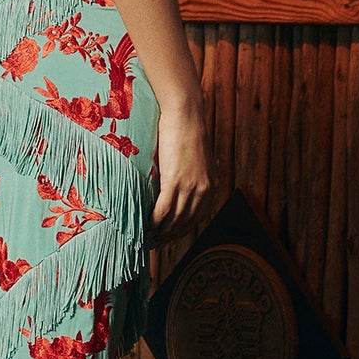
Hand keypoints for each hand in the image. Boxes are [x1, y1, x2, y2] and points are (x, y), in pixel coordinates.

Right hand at [150, 99, 212, 243]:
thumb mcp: (195, 158)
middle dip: (171, 235)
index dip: (183, 230)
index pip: (197, 217)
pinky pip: (164, 208)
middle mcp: (204, 189)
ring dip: (162, 231)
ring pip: (175, 218)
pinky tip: (147, 225)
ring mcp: (190, 186)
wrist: (185, 114)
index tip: (170, 237)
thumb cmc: (186, 131)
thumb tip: (177, 186)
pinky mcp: (175, 180)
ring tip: (150, 237)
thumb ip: (191, 175)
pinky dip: (155, 220)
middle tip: (157, 243)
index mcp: (211, 185)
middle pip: (186, 222)